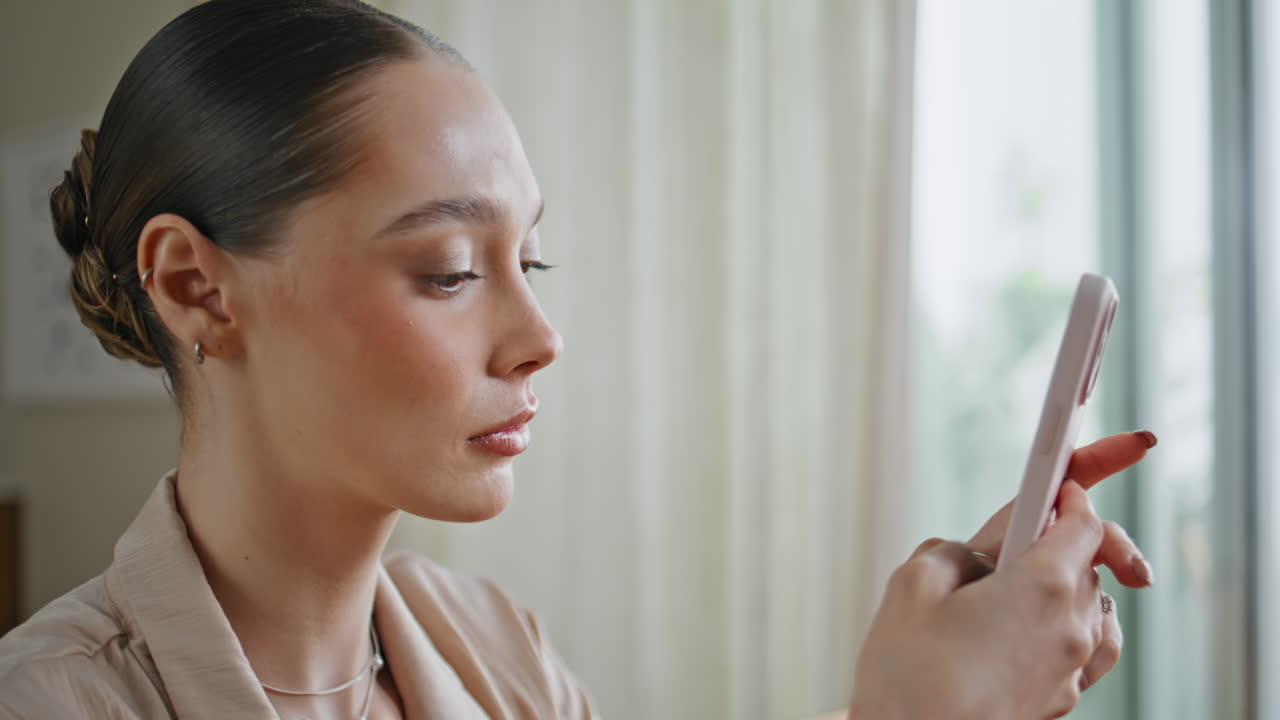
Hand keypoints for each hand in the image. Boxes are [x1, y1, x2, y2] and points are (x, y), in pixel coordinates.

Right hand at [849, 431, 1154, 719]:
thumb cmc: (907, 674)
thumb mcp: (911, 584)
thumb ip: (953, 549)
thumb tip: (977, 552)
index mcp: (1039, 585)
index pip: (1082, 523)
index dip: (1070, 496)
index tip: (1058, 486)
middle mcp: (1069, 626)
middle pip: (1088, 563)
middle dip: (1059, 541)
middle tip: (1016, 539)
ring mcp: (1071, 670)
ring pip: (1093, 606)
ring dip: (1069, 585)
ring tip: (1026, 584)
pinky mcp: (1062, 701)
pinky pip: (1094, 650)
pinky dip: (1081, 626)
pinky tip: (1051, 626)